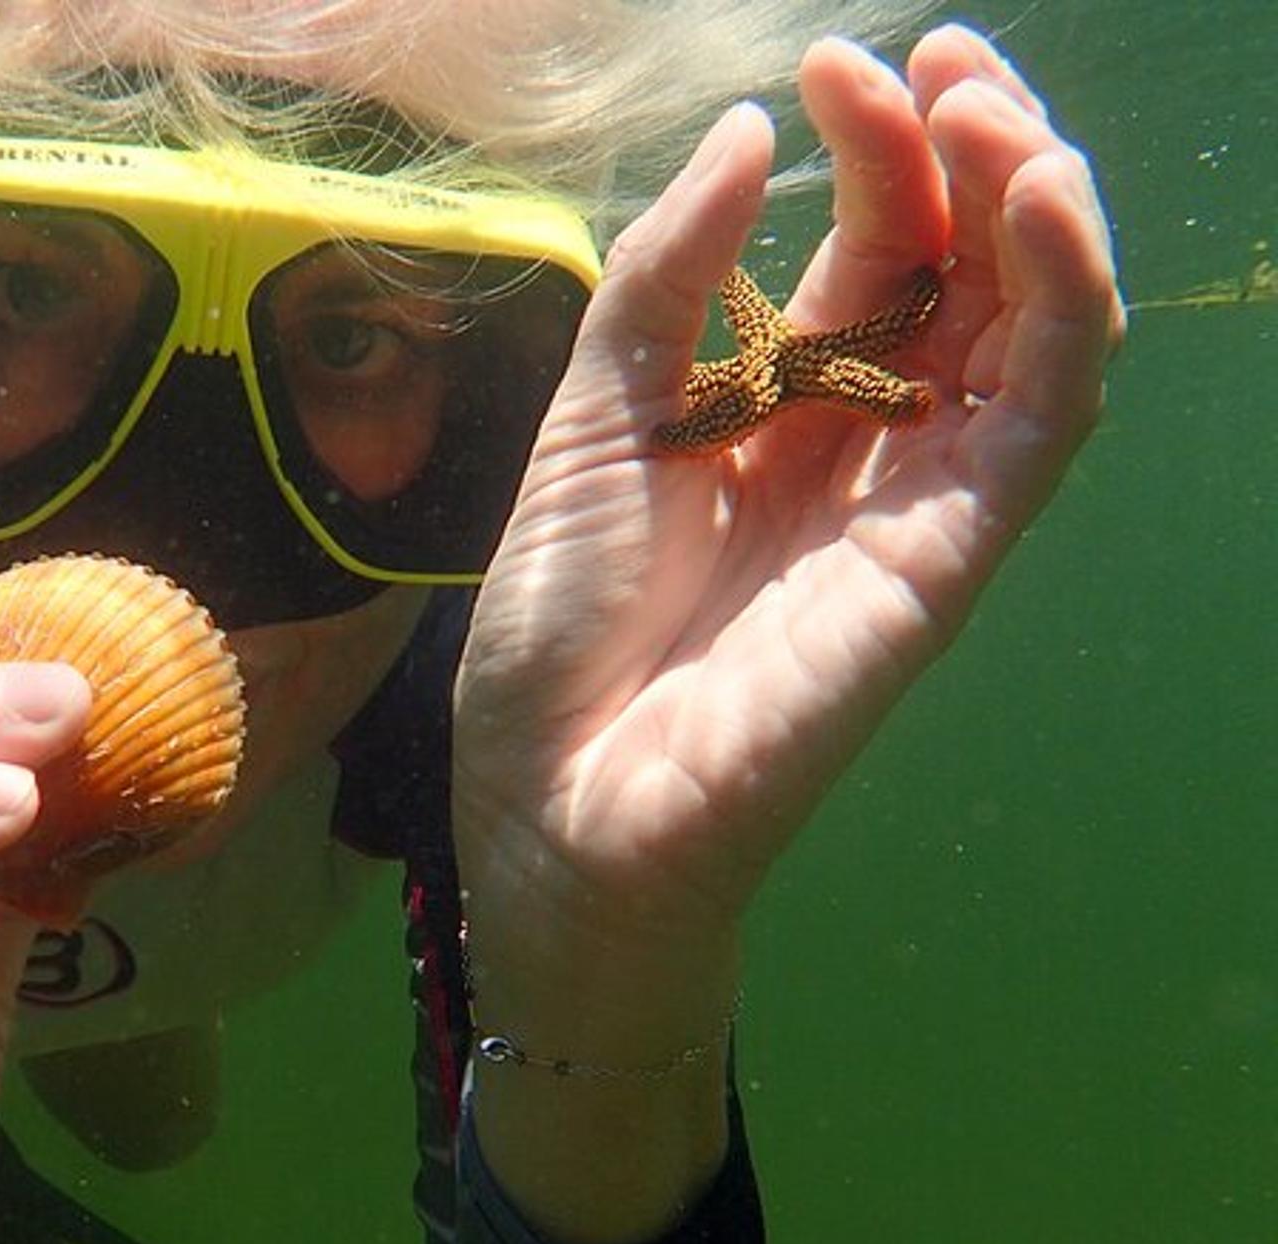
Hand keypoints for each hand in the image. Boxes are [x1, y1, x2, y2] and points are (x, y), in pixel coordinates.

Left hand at [452, 28, 1121, 1243]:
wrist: (558, 790)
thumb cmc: (557, 626)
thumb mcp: (591, 421)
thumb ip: (666, 285)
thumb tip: (745, 133)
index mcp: (772, 407)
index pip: (870, 253)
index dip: (872, 152)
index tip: (830, 65)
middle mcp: (859, 441)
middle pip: (964, 272)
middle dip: (967, 151)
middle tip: (939, 60)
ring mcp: (913, 496)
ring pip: (1031, 326)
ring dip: (1033, 203)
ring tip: (991, 107)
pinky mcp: (947, 556)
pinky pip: (1041, 416)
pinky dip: (1065, 307)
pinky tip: (1040, 206)